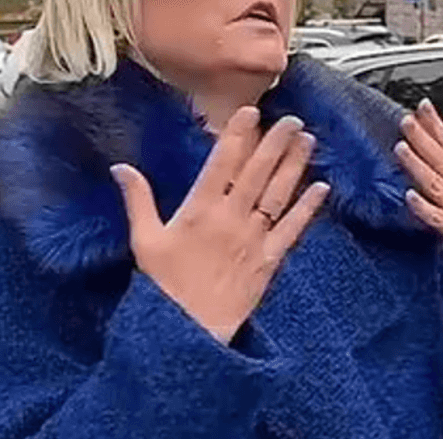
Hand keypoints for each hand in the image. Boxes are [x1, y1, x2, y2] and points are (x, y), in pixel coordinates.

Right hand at [110, 106, 329, 343]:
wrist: (187, 331)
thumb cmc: (163, 286)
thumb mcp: (144, 241)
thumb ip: (138, 200)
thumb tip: (121, 167)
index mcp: (199, 210)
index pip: (222, 163)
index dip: (238, 135)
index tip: (251, 112)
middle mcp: (231, 219)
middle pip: (258, 173)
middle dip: (276, 143)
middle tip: (293, 119)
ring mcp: (253, 239)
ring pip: (278, 194)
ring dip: (295, 166)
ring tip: (309, 141)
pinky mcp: (269, 260)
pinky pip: (292, 229)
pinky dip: (308, 208)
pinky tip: (321, 187)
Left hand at [395, 99, 442, 315]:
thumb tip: (433, 164)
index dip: (437, 126)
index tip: (423, 106)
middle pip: (442, 159)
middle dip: (424, 138)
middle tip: (406, 119)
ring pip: (437, 183)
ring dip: (419, 164)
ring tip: (401, 147)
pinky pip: (439, 220)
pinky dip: (425, 208)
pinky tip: (410, 198)